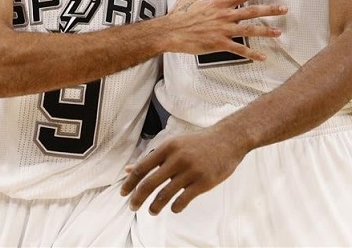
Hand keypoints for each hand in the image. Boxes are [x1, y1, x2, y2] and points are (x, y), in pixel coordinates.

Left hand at [120, 127, 244, 213]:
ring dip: (155, 207)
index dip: (130, 182)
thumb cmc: (199, 143)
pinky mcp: (204, 182)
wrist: (228, 139)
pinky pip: (183, 200)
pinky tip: (174, 208)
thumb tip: (129, 169)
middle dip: (138, 198)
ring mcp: (191, 171)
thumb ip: (153, 158)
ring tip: (152, 211)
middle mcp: (177, 158)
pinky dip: (175, 207)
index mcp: (168, 147)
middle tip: (133, 207)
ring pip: (165, 195)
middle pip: (150, 183)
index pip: (143, 167)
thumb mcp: (175, 144)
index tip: (123, 194)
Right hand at [162, 0, 286, 61]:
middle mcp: (224, 15)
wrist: (170, 32)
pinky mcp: (219, 44)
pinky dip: (252, 54)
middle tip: (284, 9)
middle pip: (252, 11)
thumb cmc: (179, 15)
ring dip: (266, 31)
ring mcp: (223, 30)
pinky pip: (239, 50)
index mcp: (218, 3)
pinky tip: (263, 57)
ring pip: (249, 30)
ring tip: (279, 32)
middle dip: (270, 10)